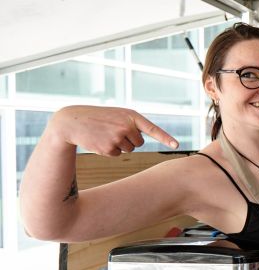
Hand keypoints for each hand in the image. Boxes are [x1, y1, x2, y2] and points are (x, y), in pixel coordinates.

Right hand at [51, 105, 177, 155]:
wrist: (72, 121)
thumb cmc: (97, 118)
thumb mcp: (116, 115)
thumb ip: (132, 124)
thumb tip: (142, 140)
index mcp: (131, 115)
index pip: (152, 129)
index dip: (165, 138)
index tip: (176, 145)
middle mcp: (127, 126)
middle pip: (139, 143)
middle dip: (129, 140)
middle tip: (113, 131)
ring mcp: (118, 137)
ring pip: (129, 149)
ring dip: (119, 145)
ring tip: (105, 134)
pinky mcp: (109, 148)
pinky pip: (117, 154)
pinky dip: (109, 150)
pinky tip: (99, 141)